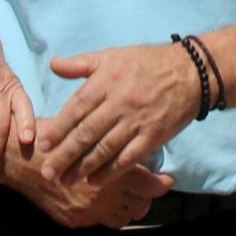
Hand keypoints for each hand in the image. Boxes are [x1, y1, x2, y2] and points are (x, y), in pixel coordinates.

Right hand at [6, 130, 174, 230]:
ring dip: (128, 209)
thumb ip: (114, 142)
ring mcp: (88, 211)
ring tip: (129, 197)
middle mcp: (104, 195)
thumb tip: (136, 142)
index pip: (150, 187)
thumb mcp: (89, 130)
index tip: (166, 179)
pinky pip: (99, 222)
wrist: (20, 159)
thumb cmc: (55, 137)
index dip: (162, 185)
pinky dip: (106, 212)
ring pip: (122, 219)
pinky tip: (105, 200)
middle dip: (146, 198)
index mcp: (112, 171)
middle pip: (140, 207)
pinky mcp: (74, 220)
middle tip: (146, 188)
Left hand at [36, 41, 205, 188]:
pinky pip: (128, 157)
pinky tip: (94, 181)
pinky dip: (110, 171)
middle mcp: (121, 101)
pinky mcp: (154, 135)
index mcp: (108, 79)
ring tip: (66, 180)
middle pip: (87, 133)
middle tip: (48, 172)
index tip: (43, 145)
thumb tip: (53, 64)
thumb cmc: (148, 63)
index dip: (59, 129)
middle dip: (65, 155)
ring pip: (104, 148)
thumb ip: (81, 64)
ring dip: (83, 167)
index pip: (76, 108)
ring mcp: (138, 120)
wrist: (192, 72)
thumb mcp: (113, 55)